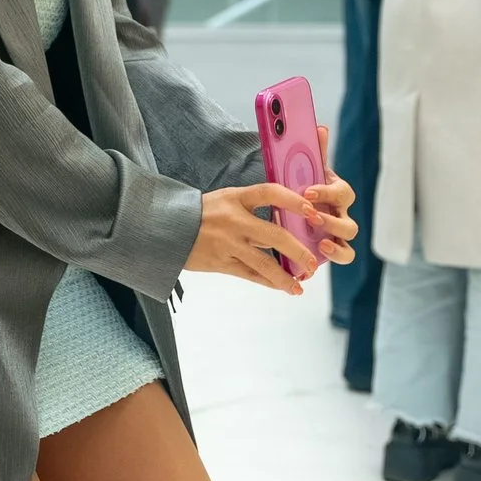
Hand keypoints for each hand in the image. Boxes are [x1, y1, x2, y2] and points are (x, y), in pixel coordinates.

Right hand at [188, 184, 326, 294]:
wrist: (166, 227)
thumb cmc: (201, 212)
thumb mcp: (225, 199)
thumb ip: (252, 207)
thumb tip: (285, 218)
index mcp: (236, 198)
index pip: (270, 193)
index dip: (293, 201)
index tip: (312, 211)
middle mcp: (234, 220)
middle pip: (275, 235)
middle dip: (299, 251)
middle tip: (314, 262)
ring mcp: (228, 243)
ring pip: (264, 263)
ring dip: (286, 277)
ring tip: (301, 286)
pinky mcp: (221, 262)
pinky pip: (250, 274)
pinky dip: (268, 282)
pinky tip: (283, 287)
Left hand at [299, 125, 359, 271]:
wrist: (298, 204)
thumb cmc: (306, 185)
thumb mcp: (307, 170)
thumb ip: (314, 153)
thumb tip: (320, 127)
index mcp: (338, 194)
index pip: (342, 193)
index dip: (327, 193)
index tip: (308, 191)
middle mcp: (342, 215)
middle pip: (350, 224)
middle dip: (332, 222)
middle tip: (312, 217)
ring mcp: (338, 235)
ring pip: (349, 245)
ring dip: (336, 245)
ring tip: (320, 242)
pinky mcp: (331, 250)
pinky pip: (340, 257)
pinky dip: (331, 258)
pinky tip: (315, 258)